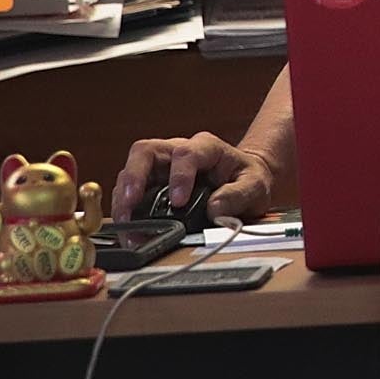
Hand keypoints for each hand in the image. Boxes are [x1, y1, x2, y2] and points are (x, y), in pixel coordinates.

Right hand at [112, 130, 273, 220]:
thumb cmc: (247, 178)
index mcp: (206, 147)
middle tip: (130, 204)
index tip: (178, 202)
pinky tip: (128, 230)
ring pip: (130, 171)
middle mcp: (177, 151)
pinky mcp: (151, 184)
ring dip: (124, 199)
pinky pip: (130, 192)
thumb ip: (238, 195)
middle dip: (134, 177)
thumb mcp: (255, 185)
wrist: (243, 180)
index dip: (179, 176)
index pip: (186, 153)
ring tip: (126, 227)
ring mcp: (161, 167)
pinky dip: (126, 211)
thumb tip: (215, 210)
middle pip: (145, 152)